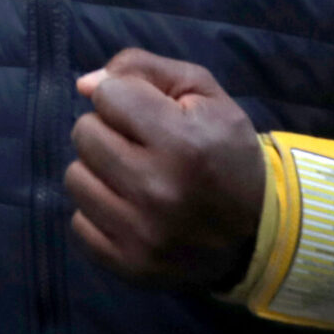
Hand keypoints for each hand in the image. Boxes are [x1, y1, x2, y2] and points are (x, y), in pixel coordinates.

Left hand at [65, 48, 263, 290]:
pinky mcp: (129, 264)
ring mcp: (141, 233)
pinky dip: (99, 212)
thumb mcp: (203, 93)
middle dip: (109, 130)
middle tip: (139, 145)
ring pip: (75, 178)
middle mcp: (158, 189)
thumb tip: (84, 84)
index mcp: (182, 141)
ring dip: (99, 171)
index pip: (109, 95)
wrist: (257, 229)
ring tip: (131, 175)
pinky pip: (79, 223)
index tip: (148, 113)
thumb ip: (144, 70)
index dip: (125, 97)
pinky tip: (128, 208)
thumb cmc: (226, 150)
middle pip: (85, 134)